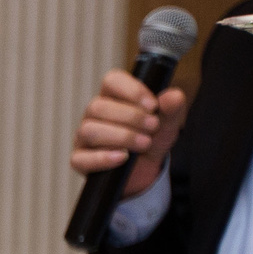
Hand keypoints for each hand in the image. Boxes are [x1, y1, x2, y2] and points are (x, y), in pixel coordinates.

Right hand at [70, 69, 187, 198]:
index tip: (153, 105)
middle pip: (98, 106)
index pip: (111, 81)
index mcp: (113, 98)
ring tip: (144, 143)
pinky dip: (104, 157)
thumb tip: (173, 96)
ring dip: (122, 136)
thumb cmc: (150, 141)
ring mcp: (83, 138)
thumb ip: (172, 109)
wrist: (145, 172)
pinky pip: (82, 158)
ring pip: (90, 130)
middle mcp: (94, 115)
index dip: (131, 90)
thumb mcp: (167, 125)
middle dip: (131, 117)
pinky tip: (123, 157)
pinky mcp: (79, 160)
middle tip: (153, 127)